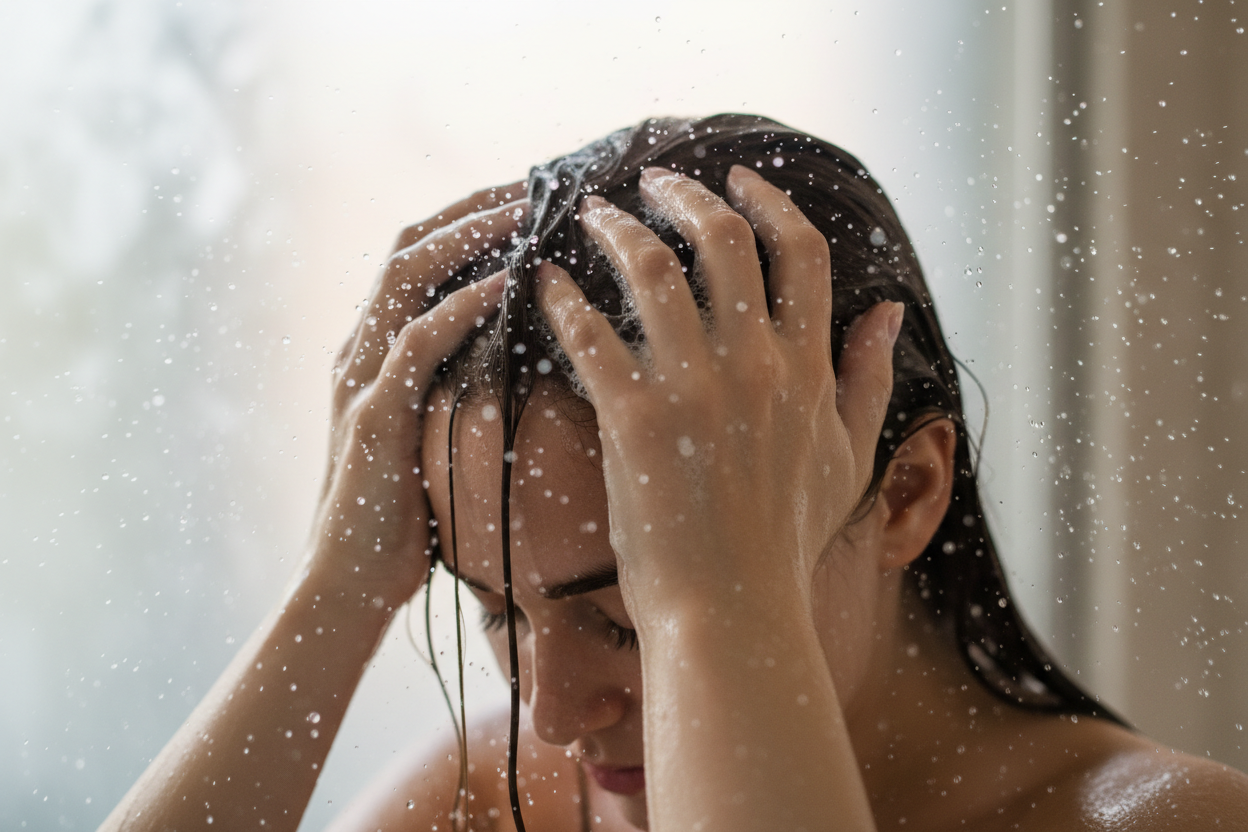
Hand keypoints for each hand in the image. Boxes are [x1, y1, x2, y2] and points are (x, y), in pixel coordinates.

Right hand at [308, 183, 526, 601]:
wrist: (349, 587)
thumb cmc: (403, 518)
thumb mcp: (435, 436)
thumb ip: (460, 389)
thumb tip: (523, 357)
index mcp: (377, 351)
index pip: (421, 258)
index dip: (470, 220)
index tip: (530, 197)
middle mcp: (361, 351)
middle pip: (411, 247)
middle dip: (473, 210)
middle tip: (536, 183)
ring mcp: (362, 380)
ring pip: (406, 279)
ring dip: (469, 239)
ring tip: (527, 212)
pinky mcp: (374, 418)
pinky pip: (415, 346)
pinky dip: (459, 308)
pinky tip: (505, 285)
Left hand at [536, 165, 900, 624]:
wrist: (733, 610)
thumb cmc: (787, 541)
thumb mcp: (848, 457)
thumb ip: (869, 378)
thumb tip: (889, 311)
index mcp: (807, 369)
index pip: (799, 253)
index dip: (767, 200)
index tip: (737, 177)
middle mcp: (755, 365)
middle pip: (723, 241)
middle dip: (684, 194)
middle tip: (652, 181)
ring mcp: (693, 390)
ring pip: (652, 270)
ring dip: (618, 229)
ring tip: (595, 214)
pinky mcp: (634, 420)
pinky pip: (591, 336)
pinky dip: (564, 300)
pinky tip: (547, 281)